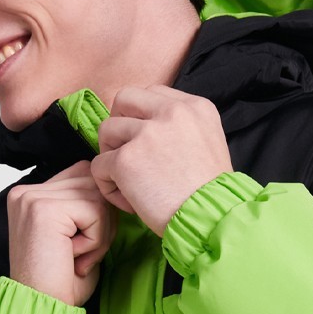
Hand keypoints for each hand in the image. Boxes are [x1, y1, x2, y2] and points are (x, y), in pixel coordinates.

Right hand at [6, 160, 116, 307]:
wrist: (41, 310)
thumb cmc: (60, 281)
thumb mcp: (77, 235)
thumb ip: (87, 206)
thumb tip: (113, 189)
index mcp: (31, 195)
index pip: (82, 175)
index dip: (96, 209)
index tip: (80, 245)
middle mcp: (27, 192)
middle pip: (92, 181)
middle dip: (101, 220)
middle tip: (83, 255)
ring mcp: (33, 198)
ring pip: (97, 196)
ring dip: (99, 232)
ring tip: (77, 257)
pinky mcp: (44, 209)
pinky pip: (95, 211)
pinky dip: (96, 240)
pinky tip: (75, 258)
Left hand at [89, 85, 233, 237]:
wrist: (212, 220)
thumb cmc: (213, 195)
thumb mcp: (210, 144)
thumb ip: (183, 129)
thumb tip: (151, 130)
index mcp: (195, 106)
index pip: (153, 93)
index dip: (142, 116)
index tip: (145, 142)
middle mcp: (171, 112)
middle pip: (125, 99)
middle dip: (119, 124)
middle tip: (126, 153)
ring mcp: (146, 133)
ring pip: (107, 130)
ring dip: (110, 155)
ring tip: (127, 182)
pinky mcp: (126, 160)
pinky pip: (99, 165)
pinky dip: (107, 185)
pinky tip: (127, 202)